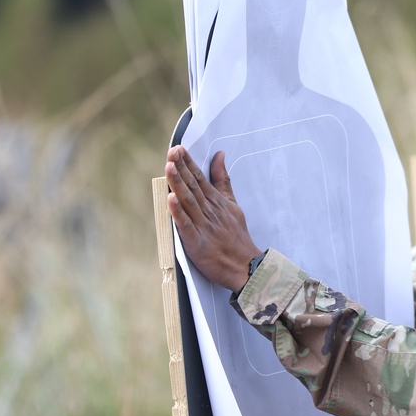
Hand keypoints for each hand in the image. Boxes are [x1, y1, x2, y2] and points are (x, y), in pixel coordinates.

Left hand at [165, 145, 263, 293]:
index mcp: (217, 202)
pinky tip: (171, 199)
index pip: (200, 178)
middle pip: (193, 186)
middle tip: (172, 152)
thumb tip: (219, 156)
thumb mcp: (232, 204)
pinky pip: (187, 224)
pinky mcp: (197, 242)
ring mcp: (204, 226)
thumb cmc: (237, 237)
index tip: (178, 150)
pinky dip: (178, 212)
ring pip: (188, 201)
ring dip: (178, 184)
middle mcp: (210, 211)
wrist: (246, 266)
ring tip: (169, 167)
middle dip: (181, 168)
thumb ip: (223, 180)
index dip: (188, 164)